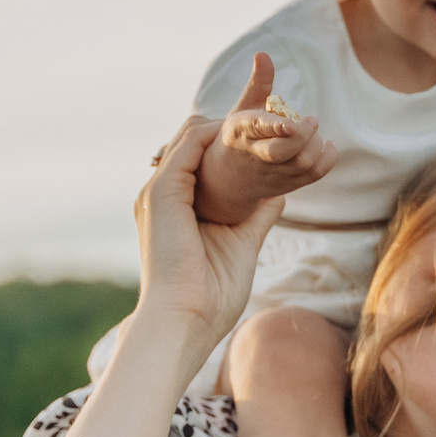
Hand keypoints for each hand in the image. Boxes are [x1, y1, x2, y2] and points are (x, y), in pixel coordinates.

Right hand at [135, 114, 284, 354]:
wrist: (185, 321)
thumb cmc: (211, 298)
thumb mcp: (241, 245)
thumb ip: (255, 217)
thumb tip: (277, 195)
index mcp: (176, 209)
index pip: (200, 161)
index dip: (230, 146)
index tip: (265, 136)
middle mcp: (162, 197)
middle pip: (193, 142)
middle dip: (229, 127)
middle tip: (267, 116)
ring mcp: (158, 193)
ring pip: (190, 137)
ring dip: (226, 124)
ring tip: (262, 116)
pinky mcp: (161, 193)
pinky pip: (188, 146)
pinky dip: (216, 134)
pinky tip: (247, 132)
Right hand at [195, 54, 336, 225]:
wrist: (228, 179)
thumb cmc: (240, 135)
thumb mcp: (243, 108)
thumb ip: (258, 83)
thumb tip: (263, 54)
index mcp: (241, 131)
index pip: (258, 129)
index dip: (276, 127)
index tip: (292, 124)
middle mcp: (255, 155)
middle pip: (281, 152)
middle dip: (302, 136)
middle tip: (311, 120)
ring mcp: (272, 173)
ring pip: (300, 163)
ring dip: (315, 144)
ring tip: (312, 132)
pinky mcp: (287, 185)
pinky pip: (313, 175)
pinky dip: (327, 160)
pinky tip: (327, 146)